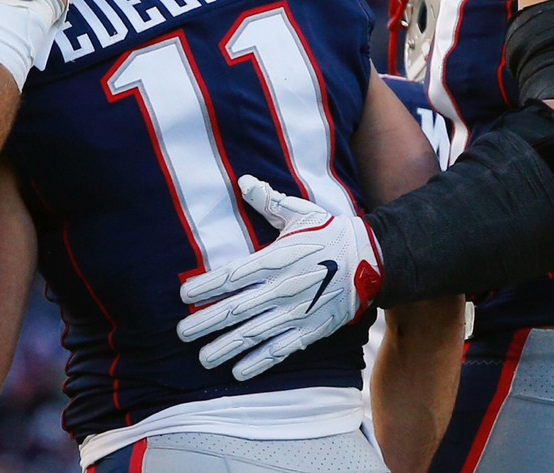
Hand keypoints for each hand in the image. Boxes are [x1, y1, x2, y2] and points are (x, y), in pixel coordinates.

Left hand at [176, 175, 382, 380]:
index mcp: (275, 259)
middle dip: (206, 322)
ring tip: (203, 358)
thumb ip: (269, 200)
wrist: (372, 260)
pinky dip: (258, 362)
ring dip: (226, 347)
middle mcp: (281, 288)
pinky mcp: (311, 329)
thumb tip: (244, 181)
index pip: (231, 276)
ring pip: (254, 334)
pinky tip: (238, 372)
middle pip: (236, 309)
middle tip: (181, 333)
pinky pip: (280, 350)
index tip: (184, 296)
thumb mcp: (300, 212)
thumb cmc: (330, 233)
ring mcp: (296, 312)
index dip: (205, 287)